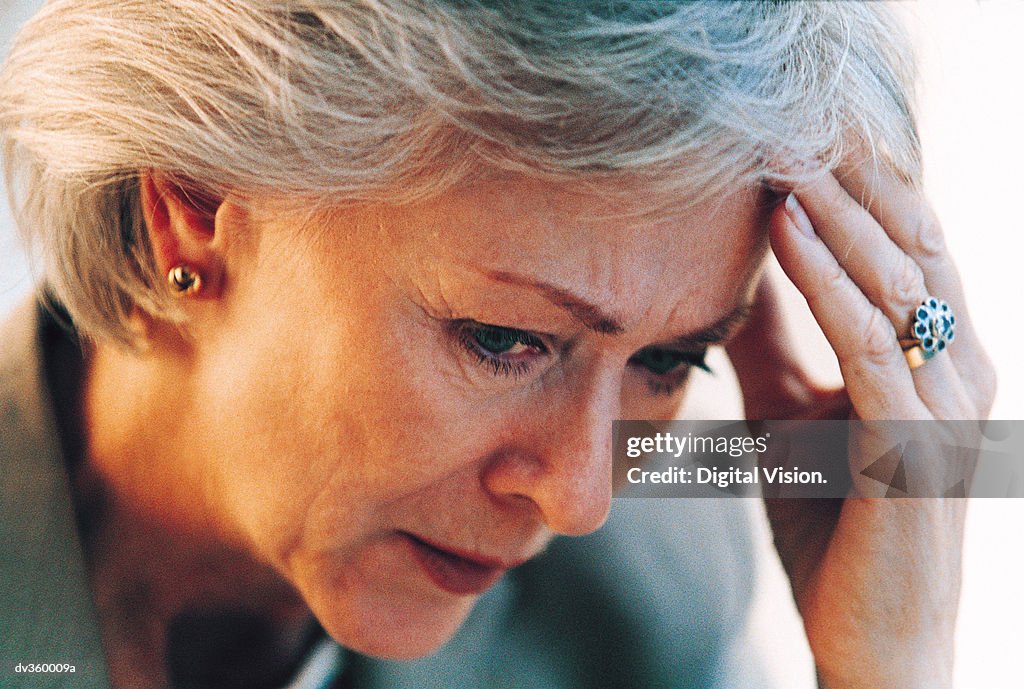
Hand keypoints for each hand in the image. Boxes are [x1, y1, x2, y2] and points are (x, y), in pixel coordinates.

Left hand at [726, 163, 995, 688]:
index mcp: (935, 359)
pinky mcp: (913, 446)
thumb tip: (733, 282)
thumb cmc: (837, 525)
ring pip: (898, 280)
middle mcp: (957, 369)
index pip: (905, 247)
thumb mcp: (794, 418)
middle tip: (793, 113)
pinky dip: (826, 281)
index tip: (797, 131)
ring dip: (838, 208)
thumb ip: (778, 350)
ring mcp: (944, 406)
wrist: (872, 637)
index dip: (857, 184)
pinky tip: (784, 231)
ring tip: (783, 150)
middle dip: (854, 175)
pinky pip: (868, 343)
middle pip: (912, 243)